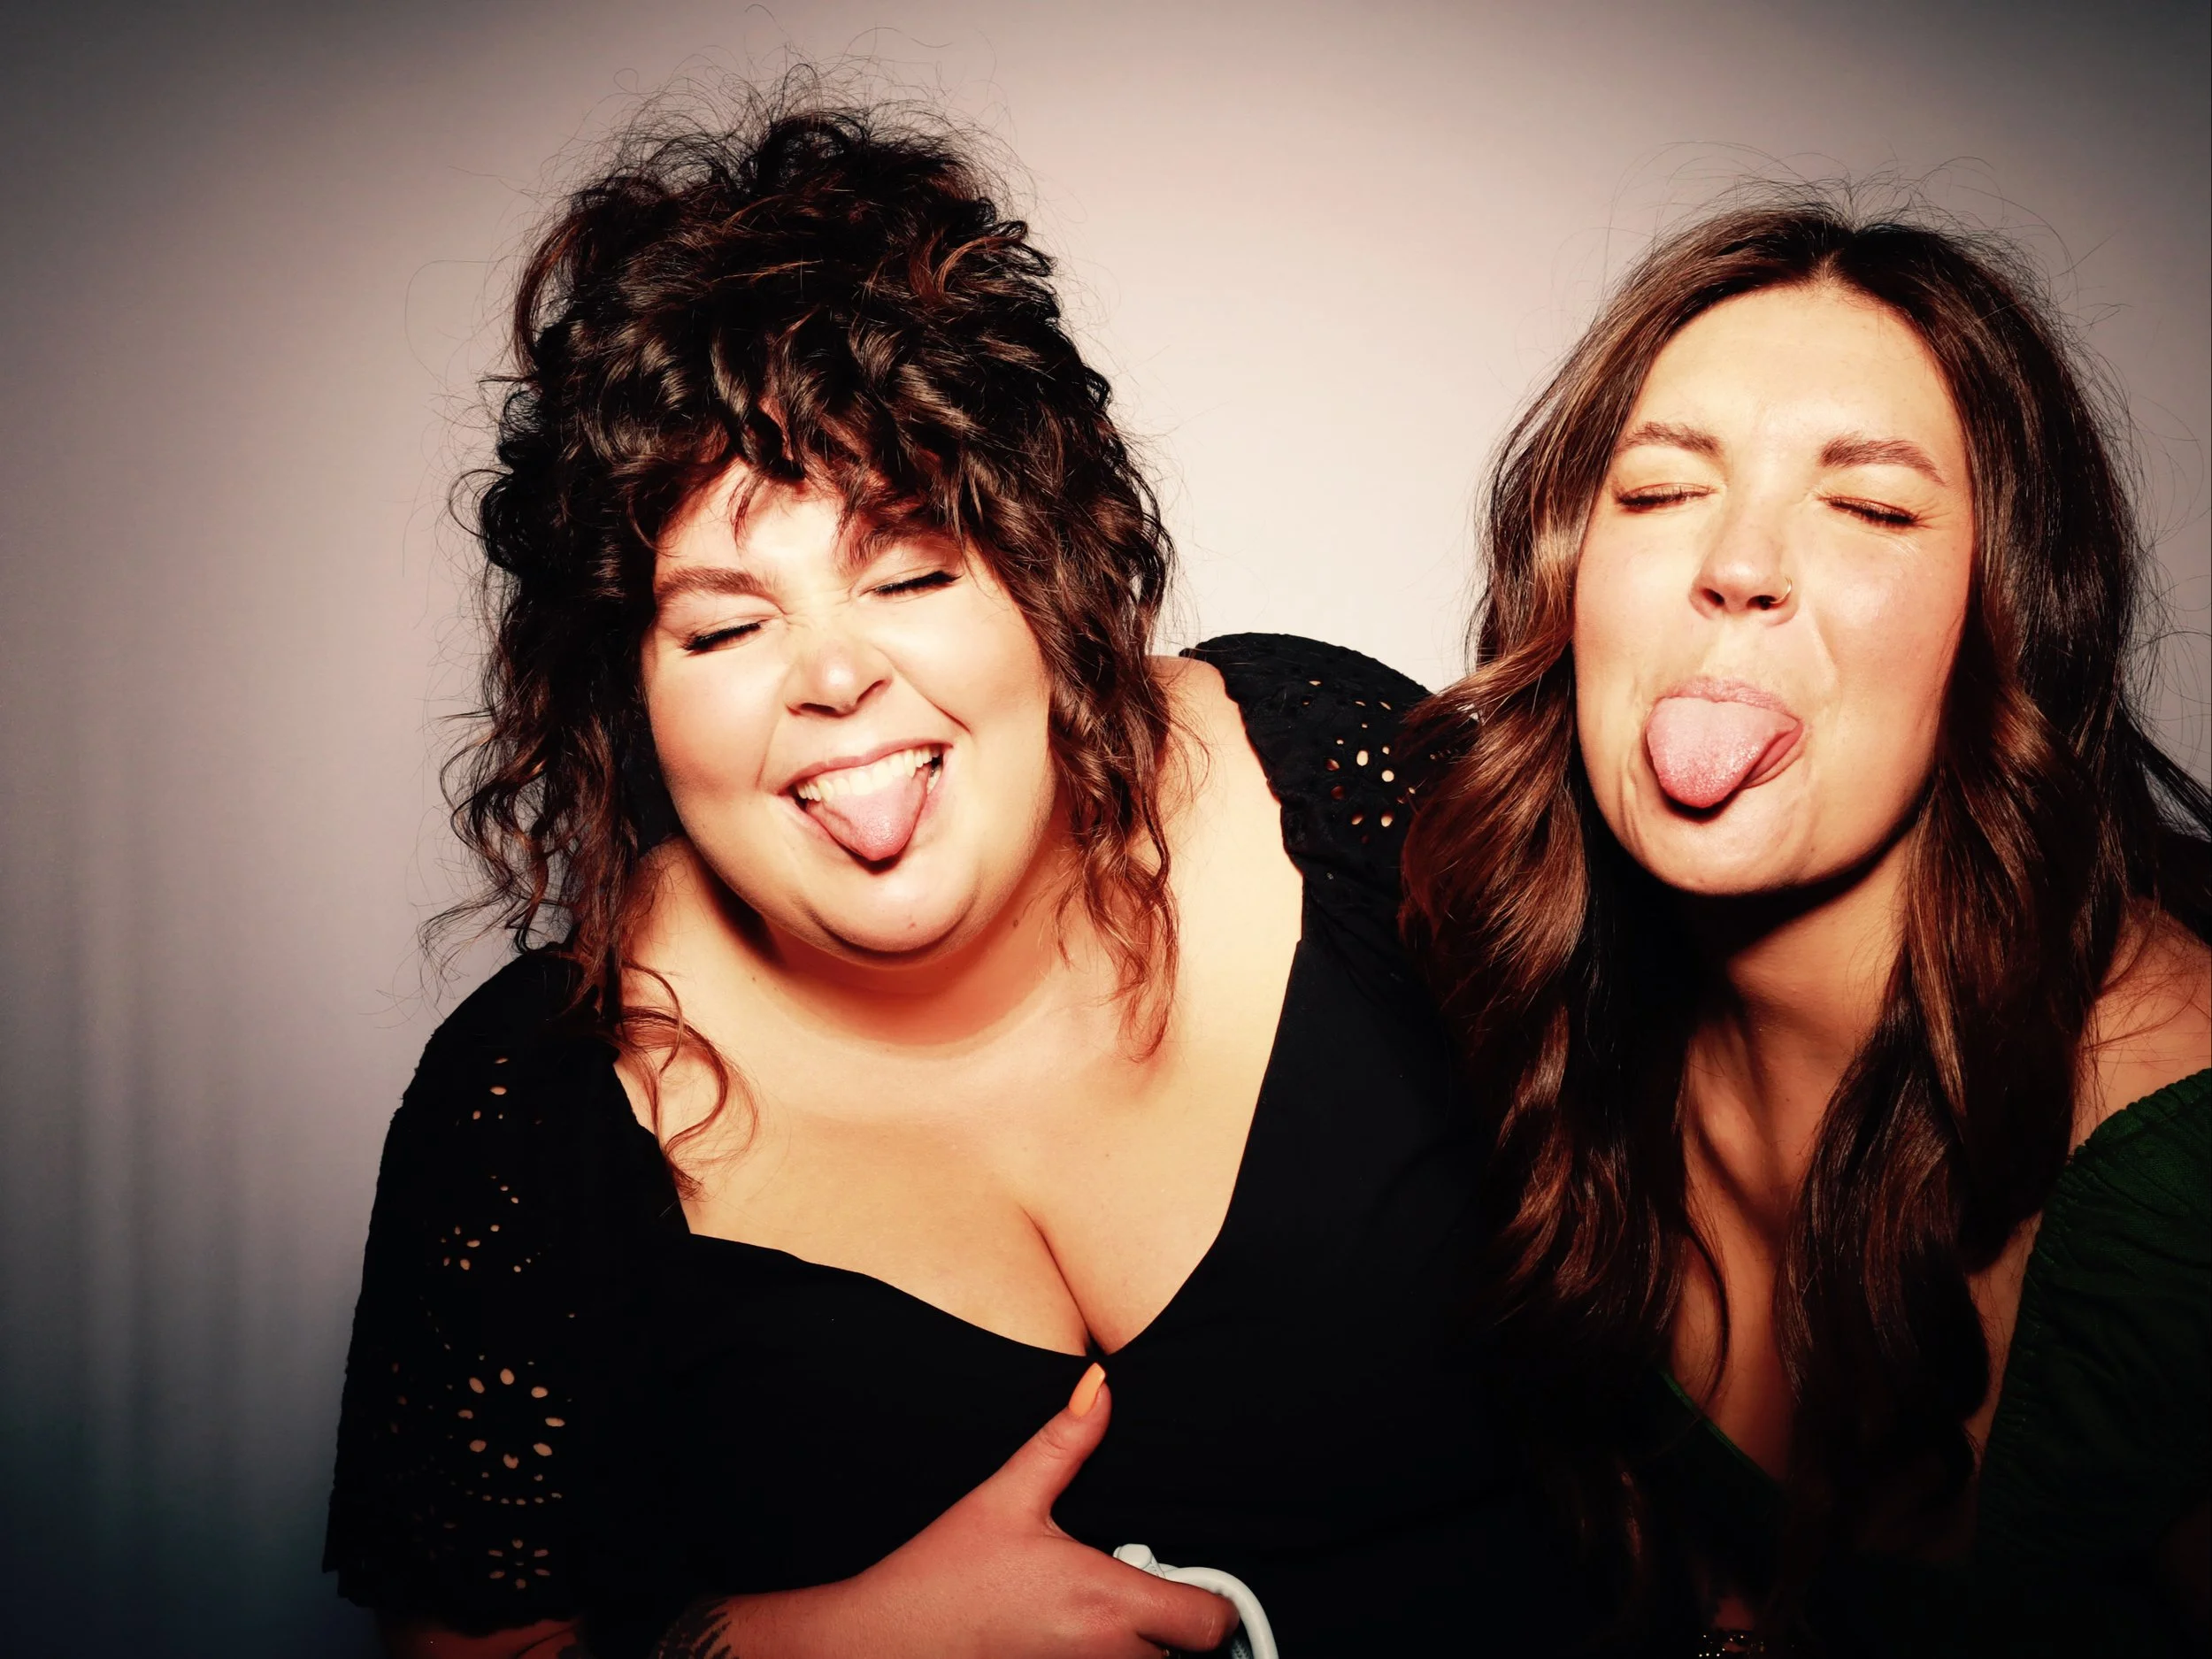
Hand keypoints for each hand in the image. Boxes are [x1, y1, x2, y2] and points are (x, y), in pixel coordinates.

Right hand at [669, 1364, 1240, 1658]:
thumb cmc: (943, 1577)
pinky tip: (1072, 1643)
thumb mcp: (1006, 1500)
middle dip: (1180, 1635)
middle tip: (1145, 1600)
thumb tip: (1099, 1387)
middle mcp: (1105, 1657)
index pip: (1210, 1626)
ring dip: (1144, 1655)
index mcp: (1105, 1601)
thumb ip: (1063, 1444)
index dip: (1212, 1606)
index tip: (1185, 1584)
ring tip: (1106, 1624)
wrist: (884, 1643)